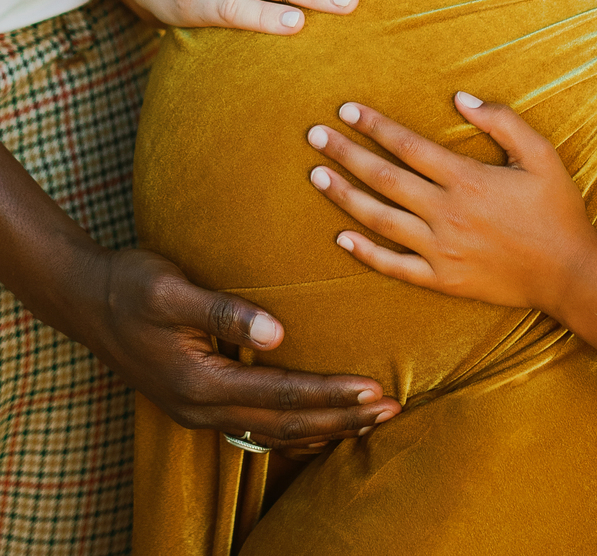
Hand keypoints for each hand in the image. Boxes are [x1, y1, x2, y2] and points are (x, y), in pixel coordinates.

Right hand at [79, 247, 399, 447]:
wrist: (87, 300)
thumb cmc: (131, 285)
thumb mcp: (171, 288)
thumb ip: (222, 313)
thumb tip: (276, 333)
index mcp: (199, 381)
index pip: (281, 395)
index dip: (330, 394)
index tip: (374, 390)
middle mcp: (201, 407)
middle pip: (286, 423)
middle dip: (341, 418)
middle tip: (390, 410)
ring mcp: (198, 410)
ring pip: (274, 431)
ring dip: (325, 427)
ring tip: (370, 420)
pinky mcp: (197, 403)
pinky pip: (257, 428)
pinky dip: (296, 430)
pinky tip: (320, 426)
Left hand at [306, 94, 596, 320]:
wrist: (570, 274)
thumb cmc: (557, 211)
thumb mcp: (542, 155)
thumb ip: (502, 122)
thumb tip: (460, 99)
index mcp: (466, 179)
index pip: (407, 146)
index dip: (374, 126)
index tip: (347, 111)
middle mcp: (445, 213)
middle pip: (383, 178)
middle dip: (344, 153)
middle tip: (315, 136)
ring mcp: (440, 249)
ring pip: (378, 219)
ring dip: (343, 196)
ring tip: (316, 176)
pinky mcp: (441, 279)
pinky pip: (394, 266)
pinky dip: (365, 253)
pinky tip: (340, 238)